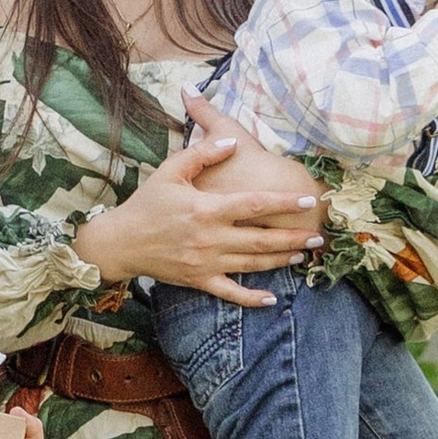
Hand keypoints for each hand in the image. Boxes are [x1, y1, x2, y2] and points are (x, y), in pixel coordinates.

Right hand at [77, 92, 321, 309]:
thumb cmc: (146, 204)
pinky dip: (252, 298)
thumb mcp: (170, 171)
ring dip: (281, 261)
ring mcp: (205, 262)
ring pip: (252, 265)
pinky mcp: (198, 280)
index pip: (255, 205)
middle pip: (262, 240)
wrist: (119, 242)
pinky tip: (272, 298)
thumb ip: (202, 152)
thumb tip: (232, 140)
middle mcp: (210, 238)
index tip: (309, 199)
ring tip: (302, 255)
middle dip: (293, 238)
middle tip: (318, 235)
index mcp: (206, 209)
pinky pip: (230, 293)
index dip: (284, 202)